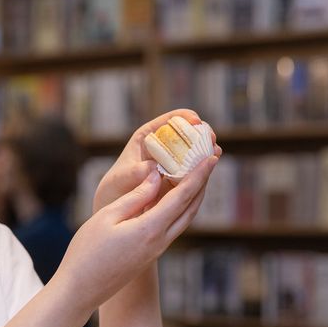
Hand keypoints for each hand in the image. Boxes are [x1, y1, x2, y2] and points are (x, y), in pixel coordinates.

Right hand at [58, 151, 217, 316]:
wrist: (81, 290)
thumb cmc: (87, 252)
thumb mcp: (107, 217)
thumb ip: (135, 196)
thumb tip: (156, 178)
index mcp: (151, 229)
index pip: (182, 196)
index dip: (199, 175)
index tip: (211, 158)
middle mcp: (160, 241)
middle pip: (191, 208)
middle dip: (202, 184)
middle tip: (210, 162)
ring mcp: (156, 251)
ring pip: (184, 220)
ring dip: (195, 198)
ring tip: (198, 178)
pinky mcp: (150, 255)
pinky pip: (173, 228)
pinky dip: (181, 210)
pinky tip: (176, 201)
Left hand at [93, 109, 220, 212]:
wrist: (114, 210)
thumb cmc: (113, 189)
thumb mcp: (119, 180)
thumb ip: (134, 173)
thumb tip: (153, 168)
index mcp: (147, 137)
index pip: (169, 120)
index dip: (185, 117)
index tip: (195, 121)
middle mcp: (163, 147)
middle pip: (188, 133)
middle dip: (202, 133)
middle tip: (210, 139)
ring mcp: (173, 163)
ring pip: (194, 152)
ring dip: (206, 151)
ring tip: (214, 153)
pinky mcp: (180, 179)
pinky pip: (194, 171)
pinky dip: (203, 169)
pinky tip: (209, 170)